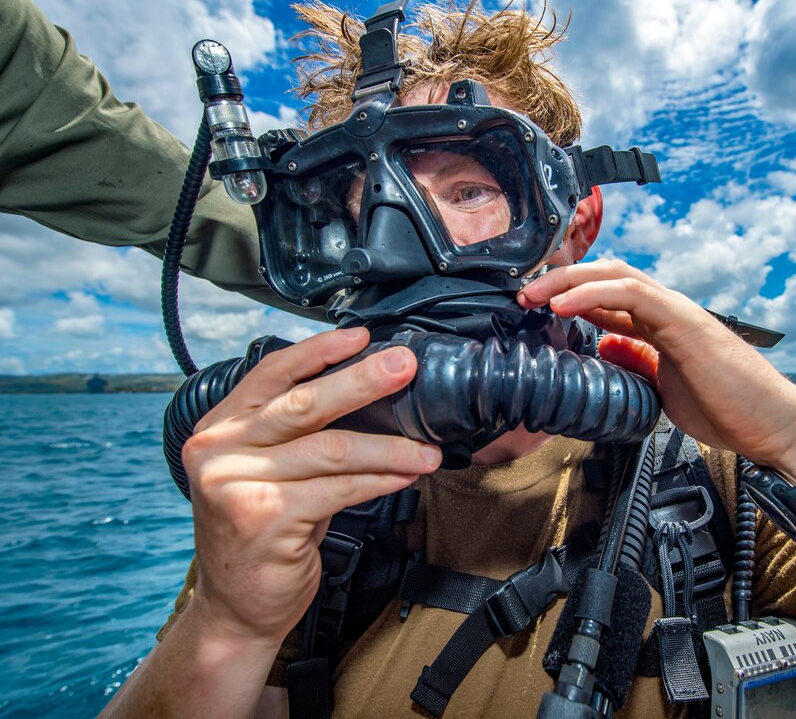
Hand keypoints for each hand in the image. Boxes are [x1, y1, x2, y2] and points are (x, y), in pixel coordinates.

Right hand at [181, 328, 442, 647]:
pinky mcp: (265, 517)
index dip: (318, 351)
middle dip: (363, 381)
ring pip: (331, 449)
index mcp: (218, 429)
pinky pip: (339, 489)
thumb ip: (296, 438)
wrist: (236, 607)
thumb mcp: (266, 474)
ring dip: (389, 446)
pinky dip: (380, 479)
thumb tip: (367, 398)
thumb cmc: (260, 535)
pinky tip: (404, 475)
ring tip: (426, 448)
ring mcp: (237, 484)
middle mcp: (219, 450)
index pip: (270, 374)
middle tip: (404, 367)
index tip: (361, 336)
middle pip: (304, 404)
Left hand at [519, 260, 795, 478]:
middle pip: (607, 276)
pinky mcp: (685, 323)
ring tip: (531, 292)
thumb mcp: (665, 388)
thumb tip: (605, 347)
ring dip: (568, 280)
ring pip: (617, 275)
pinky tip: (562, 305)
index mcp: (662, 327)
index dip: (568, 295)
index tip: (531, 305)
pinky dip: (593, 294)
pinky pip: (634, 295)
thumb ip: (637, 363)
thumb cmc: (730, 411)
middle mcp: (668, 312)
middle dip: (560, 279)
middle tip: (521, 293)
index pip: (608, 297)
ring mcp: (678, 313)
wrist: (776, 428)